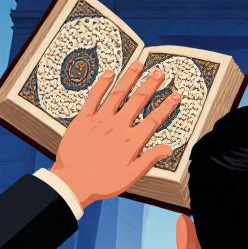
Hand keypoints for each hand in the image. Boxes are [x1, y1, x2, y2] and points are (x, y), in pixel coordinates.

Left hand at [49, 62, 180, 206]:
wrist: (71, 183)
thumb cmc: (101, 182)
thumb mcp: (130, 177)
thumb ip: (149, 159)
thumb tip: (167, 148)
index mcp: (131, 141)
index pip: (154, 119)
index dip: (166, 106)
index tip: (176, 95)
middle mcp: (118, 126)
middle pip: (138, 100)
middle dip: (151, 85)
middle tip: (160, 72)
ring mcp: (100, 120)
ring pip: (118, 94)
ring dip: (130, 78)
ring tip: (138, 65)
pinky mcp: (83, 119)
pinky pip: (94, 97)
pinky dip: (102, 84)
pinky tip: (109, 73)